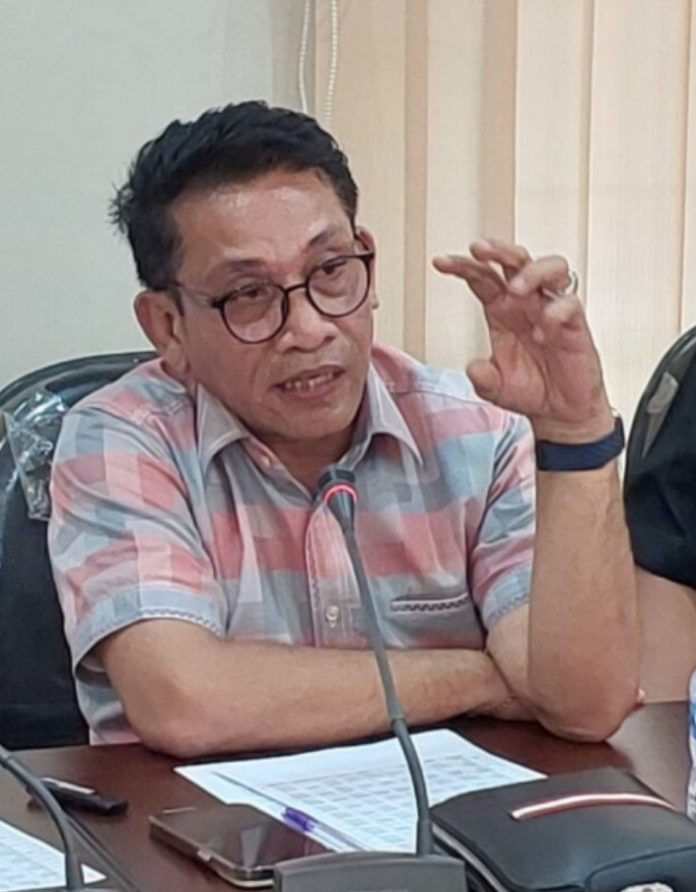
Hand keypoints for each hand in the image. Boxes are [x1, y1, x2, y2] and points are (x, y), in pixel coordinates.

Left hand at [432, 238, 613, 440]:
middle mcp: (527, 304)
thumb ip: (482, 378)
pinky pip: (570, 304)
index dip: (462, 266)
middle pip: (515, 260)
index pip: (482, 277)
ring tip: (516, 289)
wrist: (560, 412)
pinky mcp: (576, 325)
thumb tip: (474, 369)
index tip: (442, 262)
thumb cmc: (530, 389)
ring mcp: (552, 310)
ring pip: (550, 267)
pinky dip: (556, 312)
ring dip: (531, 272)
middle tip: (480, 250)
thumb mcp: (495, 389)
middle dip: (497, 250)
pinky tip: (545, 330)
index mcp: (501, 311)